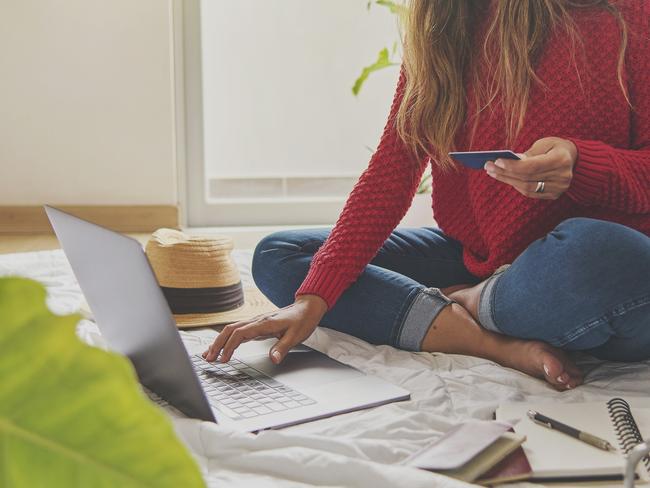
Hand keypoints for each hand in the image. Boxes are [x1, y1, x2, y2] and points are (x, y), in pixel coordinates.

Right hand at [202, 294, 327, 363]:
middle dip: (217, 344)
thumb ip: (283, 348)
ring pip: (231, 329)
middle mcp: (256, 321)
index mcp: (264, 323)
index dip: (229, 347)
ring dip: (219, 341)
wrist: (307, 308)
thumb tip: (274, 359)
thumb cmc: (302, 321)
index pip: (240, 334)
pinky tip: (222, 347)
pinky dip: (227, 339)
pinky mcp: (256, 325)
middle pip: (230, 330)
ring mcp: (255, 322)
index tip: (223, 359)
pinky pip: (237, 331)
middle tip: (208, 358)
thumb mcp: (296, 336)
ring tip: (208, 355)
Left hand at [484, 137, 577, 199]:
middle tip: (488, 166)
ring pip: (526, 188)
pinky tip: (504, 177)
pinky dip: (516, 185)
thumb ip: (529, 154)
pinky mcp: (554, 195)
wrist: (574, 159)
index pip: (532, 167)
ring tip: (493, 172)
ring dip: (507, 180)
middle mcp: (562, 177)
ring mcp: (559, 189)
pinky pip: (530, 193)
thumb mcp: (544, 143)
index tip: (496, 161)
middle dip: (505, 172)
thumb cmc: (555, 147)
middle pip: (527, 178)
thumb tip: (511, 161)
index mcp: (561, 160)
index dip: (513, 166)